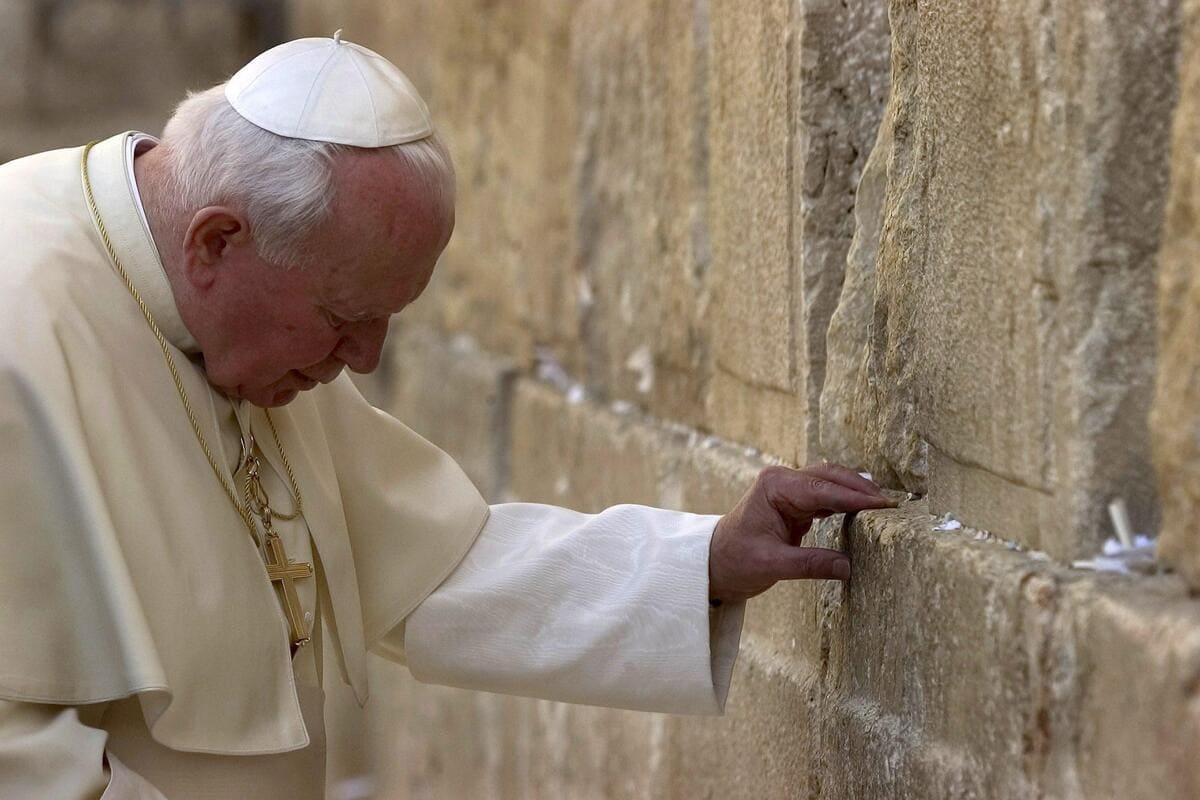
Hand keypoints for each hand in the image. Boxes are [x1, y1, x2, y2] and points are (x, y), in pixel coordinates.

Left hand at [708, 463, 896, 602]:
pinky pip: (827, 496)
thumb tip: (848, 567)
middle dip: (861, 489)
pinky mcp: (795, 501)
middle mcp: (782, 480)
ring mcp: (789, 488)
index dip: (855, 497)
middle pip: (830, 477)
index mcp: (774, 486)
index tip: (884, 505)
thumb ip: (810, 564)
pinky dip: (847, 502)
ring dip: (857, 492)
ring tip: (886, 506)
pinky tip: (867, 511)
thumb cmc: (735, 561)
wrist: (715, 563)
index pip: (822, 489)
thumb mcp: (771, 565)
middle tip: (892, 504)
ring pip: (831, 483)